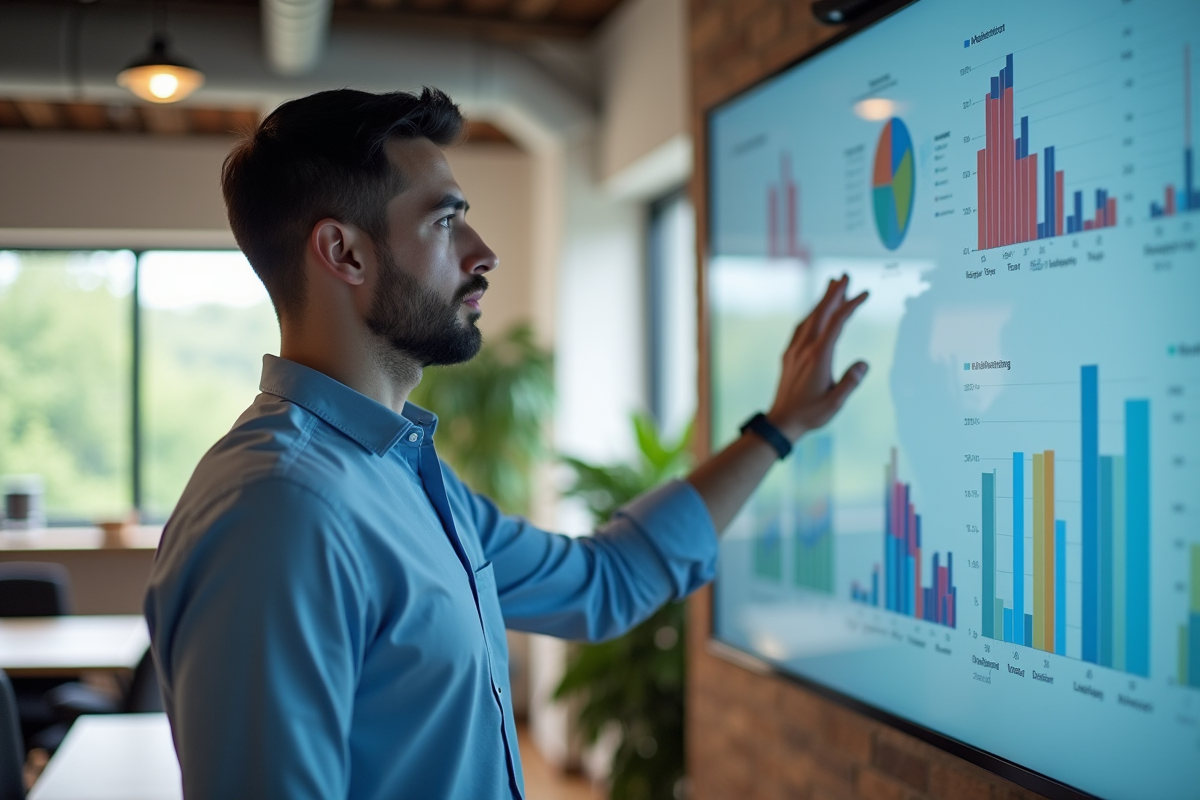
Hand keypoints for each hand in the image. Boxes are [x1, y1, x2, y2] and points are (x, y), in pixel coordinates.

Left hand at [766, 275, 868, 440]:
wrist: (781, 422)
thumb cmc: (809, 414)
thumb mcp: (835, 402)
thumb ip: (850, 382)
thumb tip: (863, 364)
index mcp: (818, 357)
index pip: (836, 323)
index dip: (851, 306)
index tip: (865, 293)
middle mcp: (804, 349)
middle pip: (820, 313)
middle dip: (834, 293)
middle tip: (845, 275)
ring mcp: (794, 351)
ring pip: (809, 318)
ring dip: (821, 301)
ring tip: (831, 286)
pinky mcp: (789, 356)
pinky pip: (801, 328)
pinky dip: (811, 315)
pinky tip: (814, 314)